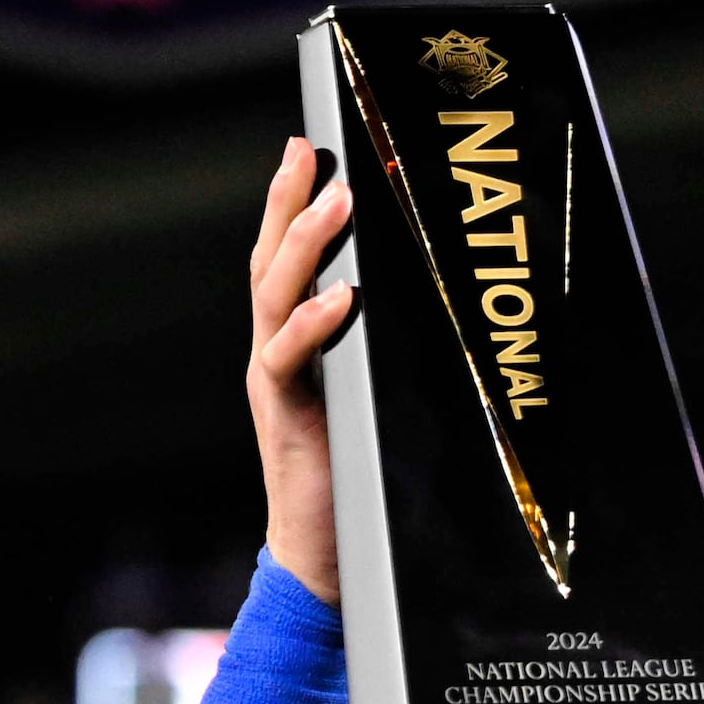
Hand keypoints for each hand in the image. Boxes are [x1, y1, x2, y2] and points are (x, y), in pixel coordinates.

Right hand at [241, 135, 358, 603]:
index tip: (306, 147)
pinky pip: (290, 359)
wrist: (326, 557)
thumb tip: (432, 300)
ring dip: (306, 245)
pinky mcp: (285, 416)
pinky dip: (315, 325)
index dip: (290, 202)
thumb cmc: (357, 476)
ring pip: (275, 296)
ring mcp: (276, 382)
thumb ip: (384, 350)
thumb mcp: (375, 395)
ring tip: (336, 200)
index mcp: (294, 342)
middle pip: (271, 260)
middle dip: (288, 202)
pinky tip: (342, 296)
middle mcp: (276, 353)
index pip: (286, 257)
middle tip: (311, 153)